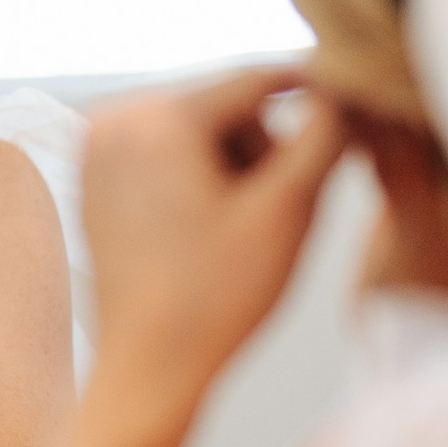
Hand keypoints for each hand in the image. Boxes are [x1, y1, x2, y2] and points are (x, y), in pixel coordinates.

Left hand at [82, 70, 347, 425]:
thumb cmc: (219, 297)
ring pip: (197, 127)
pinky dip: (198, 175)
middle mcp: (116, 118)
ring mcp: (97, 146)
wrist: (150, 366)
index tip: (354, 99)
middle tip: (276, 208)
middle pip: (223, 104)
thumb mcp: (288, 211)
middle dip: (261, 145)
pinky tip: (209, 227)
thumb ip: (324, 135)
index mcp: (160, 118)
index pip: (257, 80)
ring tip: (239, 225)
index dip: (313, 90)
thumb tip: (344, 85)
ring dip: (232, 162)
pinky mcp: (93, 175)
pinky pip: (166, 152)